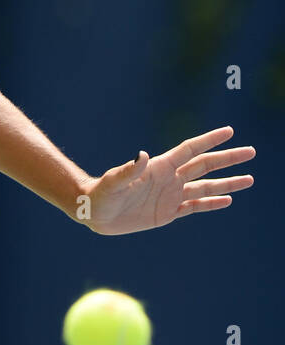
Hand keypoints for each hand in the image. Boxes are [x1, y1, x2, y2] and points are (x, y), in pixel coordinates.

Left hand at [84, 126, 254, 235]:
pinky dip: (212, 204)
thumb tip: (142, 155)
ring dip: (227, 183)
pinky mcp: (168, 212)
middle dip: (227, 159)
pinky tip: (228, 200)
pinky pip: (195, 207)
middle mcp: (169, 179)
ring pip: (205, 187)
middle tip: (250, 151)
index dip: (209, 140)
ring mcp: (170, 195)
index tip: (230, 131)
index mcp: (159, 167)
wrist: (94, 213)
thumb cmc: (101, 194)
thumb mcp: (113, 182)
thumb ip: (128, 170)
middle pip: (204, 165)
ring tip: (249, 179)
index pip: (190, 150)